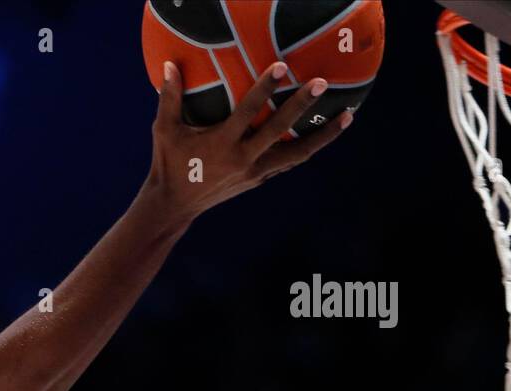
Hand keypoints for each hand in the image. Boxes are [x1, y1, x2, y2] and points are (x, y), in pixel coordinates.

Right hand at [143, 60, 352, 223]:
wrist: (174, 206)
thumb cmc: (168, 163)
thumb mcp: (164, 131)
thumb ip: (169, 98)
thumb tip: (168, 65)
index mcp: (221, 144)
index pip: (247, 112)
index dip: (264, 89)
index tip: (280, 68)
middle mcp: (242, 159)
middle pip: (279, 130)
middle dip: (300, 105)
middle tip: (320, 82)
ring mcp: (254, 172)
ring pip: (296, 154)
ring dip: (323, 136)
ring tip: (346, 116)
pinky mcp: (259, 180)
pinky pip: (289, 163)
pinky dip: (307, 149)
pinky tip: (322, 136)